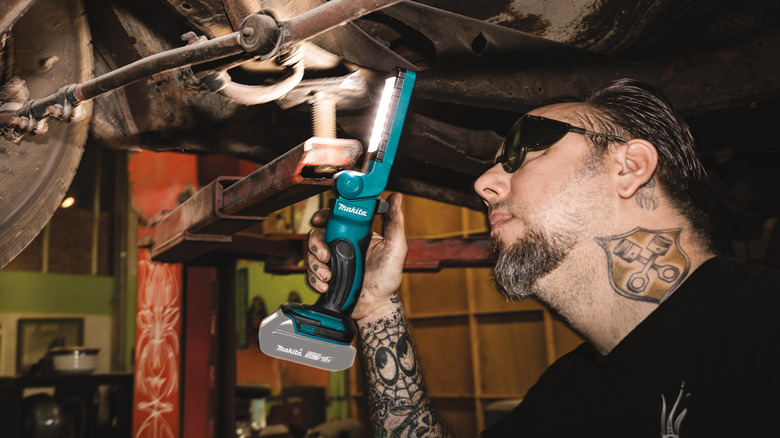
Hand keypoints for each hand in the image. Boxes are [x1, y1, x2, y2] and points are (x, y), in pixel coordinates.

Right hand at [307, 193, 406, 320]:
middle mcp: (342, 245)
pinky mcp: (325, 277)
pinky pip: (310, 274)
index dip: (324, 216)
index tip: (319, 219)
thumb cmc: (388, 278)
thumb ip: (395, 222)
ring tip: (328, 276)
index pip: (336, 218)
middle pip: (317, 235)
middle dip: (316, 245)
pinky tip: (326, 285)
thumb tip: (396, 197)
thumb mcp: (395, 247)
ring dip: (315, 265)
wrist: (377, 306)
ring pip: (310, 254)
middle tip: (325, 256)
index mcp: (356, 234)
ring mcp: (333, 262)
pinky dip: (314, 279)